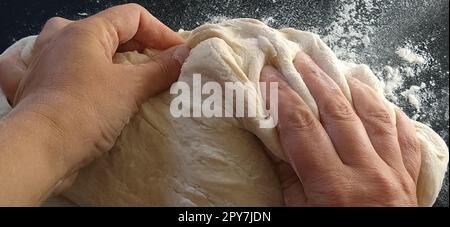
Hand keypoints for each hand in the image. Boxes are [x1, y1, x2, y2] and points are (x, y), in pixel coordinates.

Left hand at [0, 3, 188, 202]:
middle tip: (163, 68)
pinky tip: (79, 77)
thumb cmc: (85, 111)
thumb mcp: (130, 88)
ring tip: (131, 75)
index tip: (180, 55)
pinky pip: (57, 68)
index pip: (133, 17)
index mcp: (85, 31)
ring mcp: (45, 61)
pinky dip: (73, 70)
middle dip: (142, 49)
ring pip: (86, 48)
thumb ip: (161, 68)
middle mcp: (62, 38)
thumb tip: (184, 55)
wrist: (38, 150)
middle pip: (112, 32)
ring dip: (111, 58)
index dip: (162, 33)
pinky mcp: (36, 85)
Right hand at [260, 51, 420, 205]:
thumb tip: (276, 142)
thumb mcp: (298, 217)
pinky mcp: (410, 179)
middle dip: (314, 80)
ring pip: (376, 117)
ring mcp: (394, 174)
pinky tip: (382, 103)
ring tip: (338, 71)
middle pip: (338, 112)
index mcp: (333, 188)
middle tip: (298, 59)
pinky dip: (394, 116)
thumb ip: (290, 179)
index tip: (267, 75)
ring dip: (354, 89)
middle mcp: (368, 174)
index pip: (301, 126)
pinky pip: (407, 138)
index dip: (281, 96)